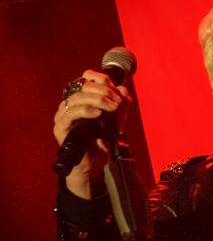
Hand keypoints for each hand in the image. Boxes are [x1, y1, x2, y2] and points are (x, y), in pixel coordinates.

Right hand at [53, 69, 130, 197]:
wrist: (96, 162)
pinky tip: (98, 114)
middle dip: (103, 91)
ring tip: (111, 107)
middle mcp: (71, 103)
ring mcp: (64, 114)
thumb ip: (121, 104)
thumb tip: (123, 90)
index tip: (115, 88)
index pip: (87, 78)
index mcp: (83, 98)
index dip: (101, 79)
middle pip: (83, 86)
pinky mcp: (61, 127)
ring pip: (76, 98)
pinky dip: (86, 111)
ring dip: (97, 100)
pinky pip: (70, 113)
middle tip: (117, 101)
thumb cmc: (104, 140)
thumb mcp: (117, 120)